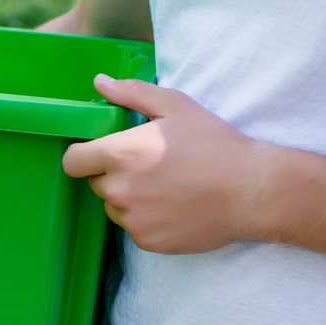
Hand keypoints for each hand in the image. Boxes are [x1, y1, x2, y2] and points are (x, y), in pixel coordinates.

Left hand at [62, 75, 269, 253]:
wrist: (252, 191)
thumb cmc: (215, 144)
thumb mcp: (175, 106)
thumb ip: (131, 94)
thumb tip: (99, 83)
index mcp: (120, 154)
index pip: (72, 161)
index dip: (83, 156)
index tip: (100, 153)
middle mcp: (119, 190)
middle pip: (96, 184)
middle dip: (113, 175)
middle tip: (148, 166)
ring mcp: (132, 219)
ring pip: (114, 207)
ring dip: (129, 198)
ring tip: (164, 187)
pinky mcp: (147, 241)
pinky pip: (134, 228)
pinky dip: (146, 219)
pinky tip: (174, 206)